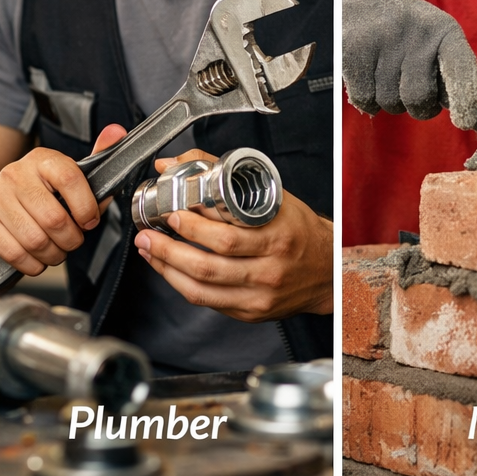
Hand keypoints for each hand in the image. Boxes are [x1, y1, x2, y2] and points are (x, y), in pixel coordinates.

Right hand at [0, 124, 124, 276]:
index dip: (86, 207)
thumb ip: (96, 163)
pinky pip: (16, 253)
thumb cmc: (39, 199)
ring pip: (36, 241)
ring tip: (53, 250)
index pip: (71, 178)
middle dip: (70, 240)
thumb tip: (116, 132)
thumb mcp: (69, 181)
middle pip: (55, 219)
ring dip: (52, 255)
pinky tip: (34, 257)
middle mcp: (15, 173)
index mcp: (41, 160)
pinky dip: (32, 264)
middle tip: (70, 241)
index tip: (89, 221)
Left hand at [134, 148, 332, 320]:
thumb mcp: (270, 196)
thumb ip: (221, 175)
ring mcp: (259, 296)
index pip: (229, 238)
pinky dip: (180, 284)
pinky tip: (166, 268)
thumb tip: (173, 164)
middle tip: (148, 233)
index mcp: (277, 238)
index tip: (173, 213)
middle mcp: (269, 271)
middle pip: (210, 266)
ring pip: (203, 289)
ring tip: (148, 249)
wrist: (327, 269)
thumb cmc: (297, 229)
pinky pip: (208, 301)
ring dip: (167, 268)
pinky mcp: (250, 311)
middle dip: (170, 250)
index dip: (195, 228)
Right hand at [342, 0, 476, 127]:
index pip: (461, 68)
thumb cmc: (402, 32)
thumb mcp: (432, 37)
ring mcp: (381, 40)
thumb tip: (462, 115)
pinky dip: (366, 100)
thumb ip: (449, 71)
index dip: (466, 99)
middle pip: (419, 97)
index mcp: (443, 29)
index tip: (464, 123)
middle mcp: (415, 32)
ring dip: (389, 101)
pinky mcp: (352, 51)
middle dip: (419, 108)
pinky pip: (365, 100)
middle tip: (414, 95)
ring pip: (391, 103)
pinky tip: (367, 77)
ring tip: (385, 74)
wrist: (355, 2)